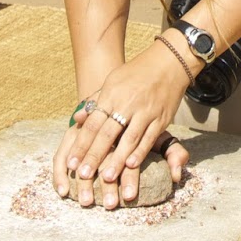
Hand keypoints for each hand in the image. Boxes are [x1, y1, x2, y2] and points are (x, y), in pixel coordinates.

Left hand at [50, 48, 190, 207]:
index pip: (93, 124)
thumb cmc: (136, 73)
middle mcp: (127, 104)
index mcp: (111, 95)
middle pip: (107, 134)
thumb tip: (77, 118)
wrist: (169, 62)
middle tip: (83, 176)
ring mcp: (145, 111)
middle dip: (94, 156)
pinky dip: (140, 152)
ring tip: (106, 178)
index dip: (82, 144)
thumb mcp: (112, 81)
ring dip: (117, 160)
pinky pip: (149, 137)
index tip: (71, 163)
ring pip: (128, 139)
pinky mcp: (161, 118)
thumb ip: (95, 101)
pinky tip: (131, 165)